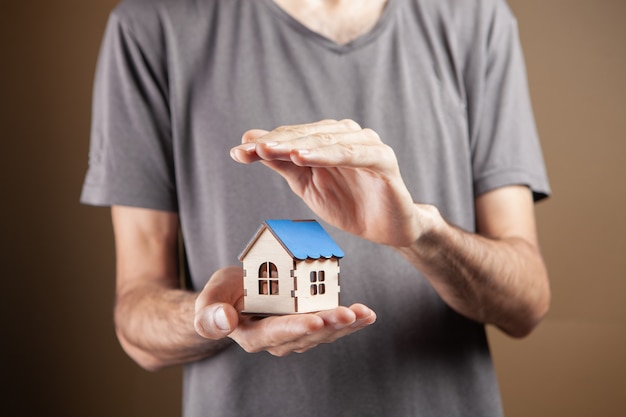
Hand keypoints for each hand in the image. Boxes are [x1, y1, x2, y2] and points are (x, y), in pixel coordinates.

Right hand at [194, 266, 375, 355]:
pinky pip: (331, 326)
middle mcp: (277, 340)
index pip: (274, 333)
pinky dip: (350, 321)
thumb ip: (209, 313)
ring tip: (363, 314)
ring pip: (323, 333)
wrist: (235, 295)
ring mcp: (296, 334)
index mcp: (252, 335)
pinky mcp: (310, 325)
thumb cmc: (223, 295)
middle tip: (348, 314)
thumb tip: (224, 321)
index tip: (314, 321)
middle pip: (305, 335)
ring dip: (345, 325)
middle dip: (328, 325)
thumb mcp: (210, 298)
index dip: (294, 328)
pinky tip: (366, 315)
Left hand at [230, 119, 422, 246]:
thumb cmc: (348, 204)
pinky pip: (355, 154)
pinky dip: (330, 154)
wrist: (387, 229)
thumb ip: (282, 162)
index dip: (266, 143)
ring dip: (300, 144)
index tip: (238, 151)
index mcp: (329, 139)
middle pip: (308, 135)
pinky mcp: (384, 160)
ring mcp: (367, 145)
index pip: (293, 137)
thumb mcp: (307, 185)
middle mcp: (348, 135)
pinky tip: (306, 157)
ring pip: (329, 140)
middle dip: (277, 142)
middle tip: (251, 149)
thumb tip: (248, 142)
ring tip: (273, 150)